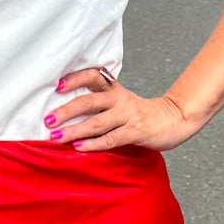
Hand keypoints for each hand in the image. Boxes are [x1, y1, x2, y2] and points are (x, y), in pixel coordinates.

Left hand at [44, 68, 200, 153]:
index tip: (58, 85)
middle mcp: (120, 99)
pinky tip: (79, 147)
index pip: (93, 76)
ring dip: (74, 130)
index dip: (75, 79)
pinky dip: (93, 144)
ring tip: (57, 136)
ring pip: (97, 122)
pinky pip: (110, 138)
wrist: (175, 119)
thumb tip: (66, 113)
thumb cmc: (142, 114)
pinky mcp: (135, 132)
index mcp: (115, 89)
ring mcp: (128, 115)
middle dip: (66, 110)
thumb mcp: (121, 102)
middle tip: (48, 119)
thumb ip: (100, 104)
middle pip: (89, 101)